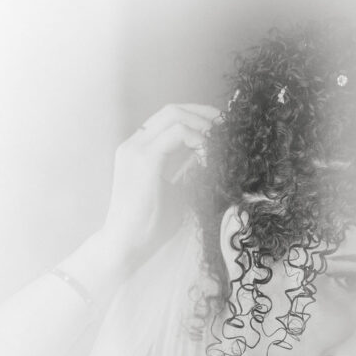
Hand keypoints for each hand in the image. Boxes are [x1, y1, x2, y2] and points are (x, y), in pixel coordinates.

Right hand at [98, 103, 219, 270]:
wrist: (128, 244)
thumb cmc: (150, 226)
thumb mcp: (176, 191)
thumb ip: (187, 170)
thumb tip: (209, 155)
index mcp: (138, 150)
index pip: (168, 119)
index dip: (195, 117)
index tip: (218, 128)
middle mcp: (134, 144)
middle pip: (172, 110)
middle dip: (203, 114)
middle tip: (226, 126)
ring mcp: (137, 148)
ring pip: (175, 115)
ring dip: (202, 124)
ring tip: (221, 141)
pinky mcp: (145, 159)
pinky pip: (179, 133)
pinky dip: (199, 139)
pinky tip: (210, 156)